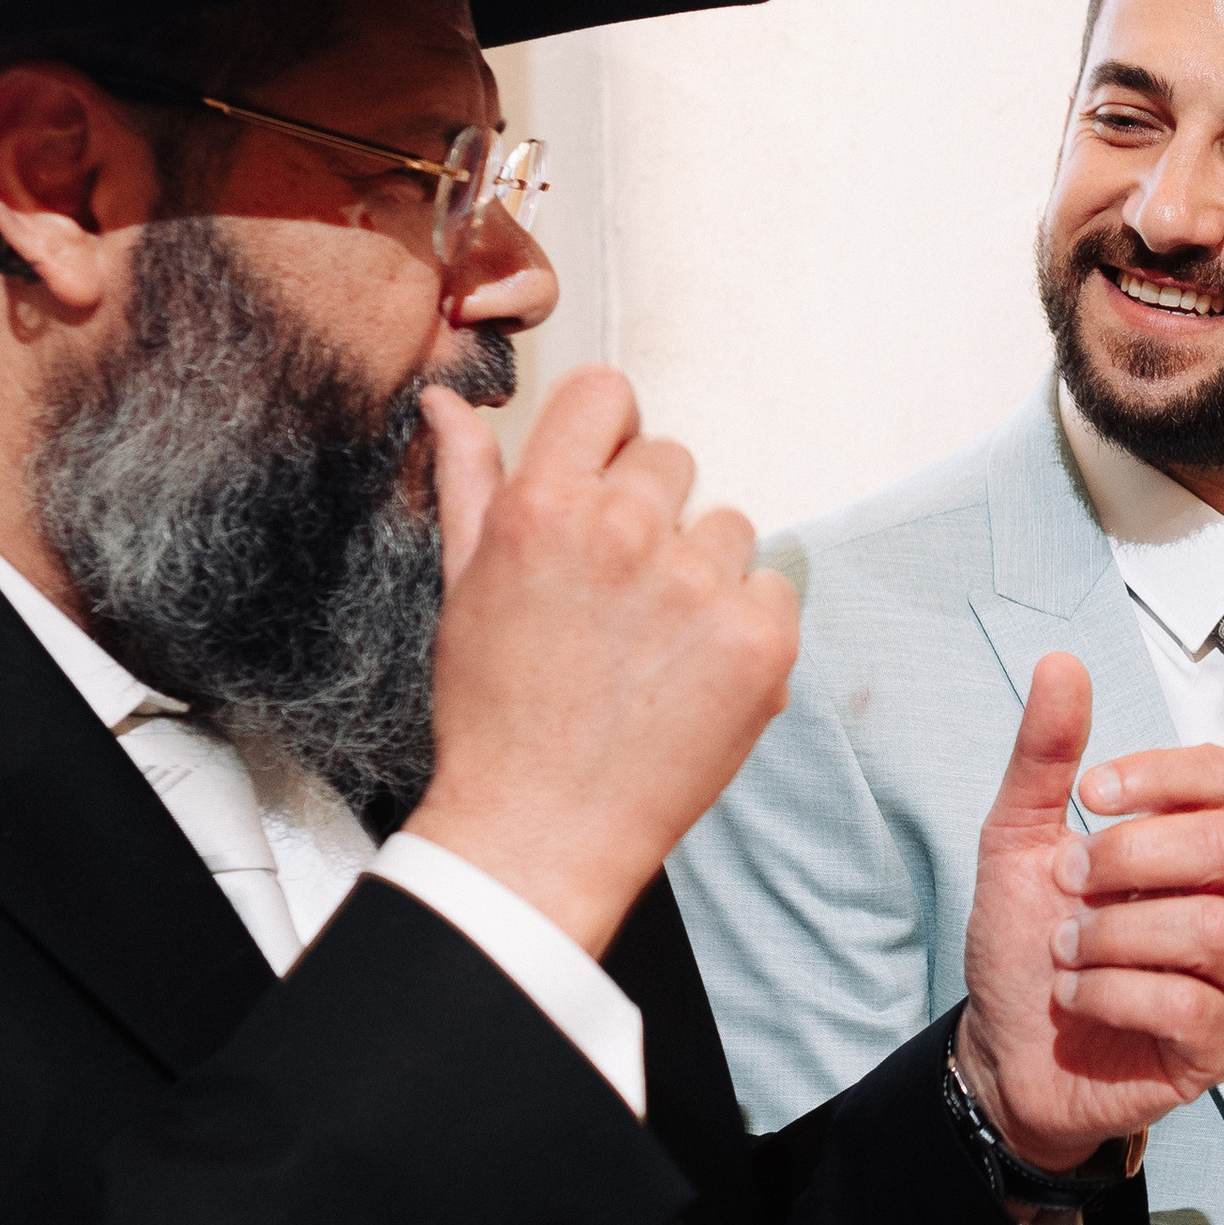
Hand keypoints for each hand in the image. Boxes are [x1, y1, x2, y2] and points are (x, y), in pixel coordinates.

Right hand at [407, 366, 798, 959]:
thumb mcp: (464, 586)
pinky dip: (745, 627)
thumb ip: (469, 481)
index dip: (607, 435)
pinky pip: (774, 588)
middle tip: (616, 598)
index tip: (604, 481)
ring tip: (652, 646)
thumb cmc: (497, 715)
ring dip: (702, 572)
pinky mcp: (760, 640)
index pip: (607, 394)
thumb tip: (448, 402)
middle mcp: (625, 530)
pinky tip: (693, 674)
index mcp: (546, 505)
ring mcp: (699, 585)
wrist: (541, 830)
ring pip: (728, 527)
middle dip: (651, 514)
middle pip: (673, 460)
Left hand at [956, 652, 1223, 1177]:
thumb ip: (1043, 759)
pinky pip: (1191, 1004)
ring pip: (1210, 926)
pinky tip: (1076, 997)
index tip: (1091, 794)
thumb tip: (1060, 663)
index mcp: (1186, 847)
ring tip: (1066, 954)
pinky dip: (1113, 993)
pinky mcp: (1218, 1046)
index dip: (1162, 775)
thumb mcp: (1015, 842)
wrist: (1003, 1054)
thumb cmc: (1023, 948)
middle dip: (1128, 859)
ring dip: (1112, 936)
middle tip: (1068, 886)